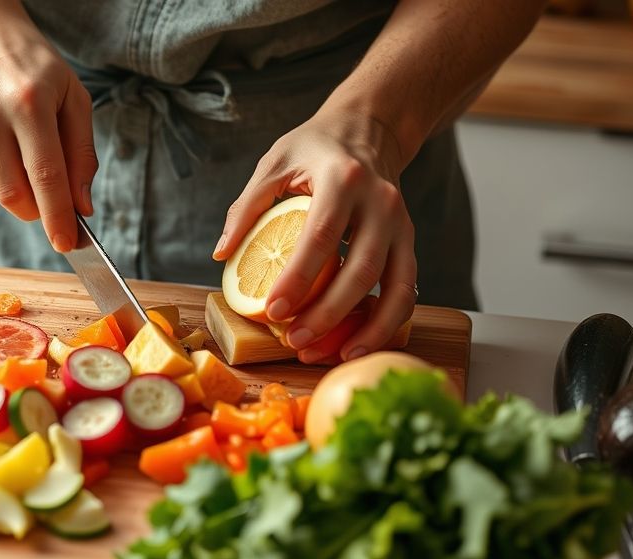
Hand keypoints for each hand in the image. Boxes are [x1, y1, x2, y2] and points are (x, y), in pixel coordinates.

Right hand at [0, 0, 96, 251]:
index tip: (68, 243)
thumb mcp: (72, 96)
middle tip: (53, 210)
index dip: (58, 216)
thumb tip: (81, 205)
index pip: (47, 174)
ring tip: (28, 163)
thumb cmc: (32, 64)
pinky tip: (2, 150)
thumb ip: (82, 152)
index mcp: (31, 101)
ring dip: (20, 195)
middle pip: (17, 192)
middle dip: (40, 212)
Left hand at [213, 109, 416, 363]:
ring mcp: (402, 224)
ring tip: (332, 356)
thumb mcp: (274, 162)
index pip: (321, 236)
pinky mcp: (409, 242)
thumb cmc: (314, 147)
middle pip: (361, 270)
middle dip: (328, 314)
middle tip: (294, 341)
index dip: (298, 278)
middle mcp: (381, 202)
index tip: (273, 311)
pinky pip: (406, 290)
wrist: (368, 128)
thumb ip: (247, 207)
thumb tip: (223, 254)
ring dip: (366, 329)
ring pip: (395, 287)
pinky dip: (387, 322)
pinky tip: (358, 344)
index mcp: (343, 179)